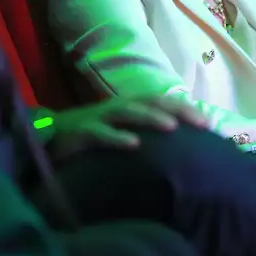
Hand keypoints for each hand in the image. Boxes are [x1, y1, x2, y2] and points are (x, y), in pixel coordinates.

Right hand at [47, 97, 209, 158]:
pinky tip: (133, 145)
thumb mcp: (120, 138)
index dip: (187, 109)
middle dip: (178, 109)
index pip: (162, 102)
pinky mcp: (79, 133)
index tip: (211, 125)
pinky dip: (116, 137)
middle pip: (151, 101)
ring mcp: (98, 119)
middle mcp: (116, 109)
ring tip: (172, 128)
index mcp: (129, 109)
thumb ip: (145, 141)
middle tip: (203, 124)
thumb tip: (180, 154)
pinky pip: (99, 133)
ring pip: (128, 111)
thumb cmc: (89, 143)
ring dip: (151, 117)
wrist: (44, 142)